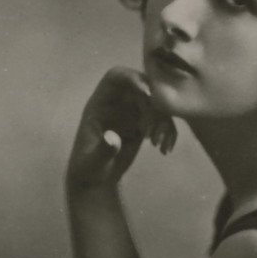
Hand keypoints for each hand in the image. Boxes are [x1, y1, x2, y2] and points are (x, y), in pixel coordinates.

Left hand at [66, 67, 176, 188]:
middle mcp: (118, 102)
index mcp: (100, 103)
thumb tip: (112, 139)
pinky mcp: (145, 124)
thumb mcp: (93, 163)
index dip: (132, 78)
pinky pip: (163, 119)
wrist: (97, 180)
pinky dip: (168, 132)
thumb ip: (103, 150)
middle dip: (154, 105)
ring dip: (163, 121)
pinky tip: (164, 150)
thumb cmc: (88, 170)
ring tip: (157, 144)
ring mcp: (132, 112)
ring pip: (157, 103)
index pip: (116, 77)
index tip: (149, 93)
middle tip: (153, 130)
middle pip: (143, 87)